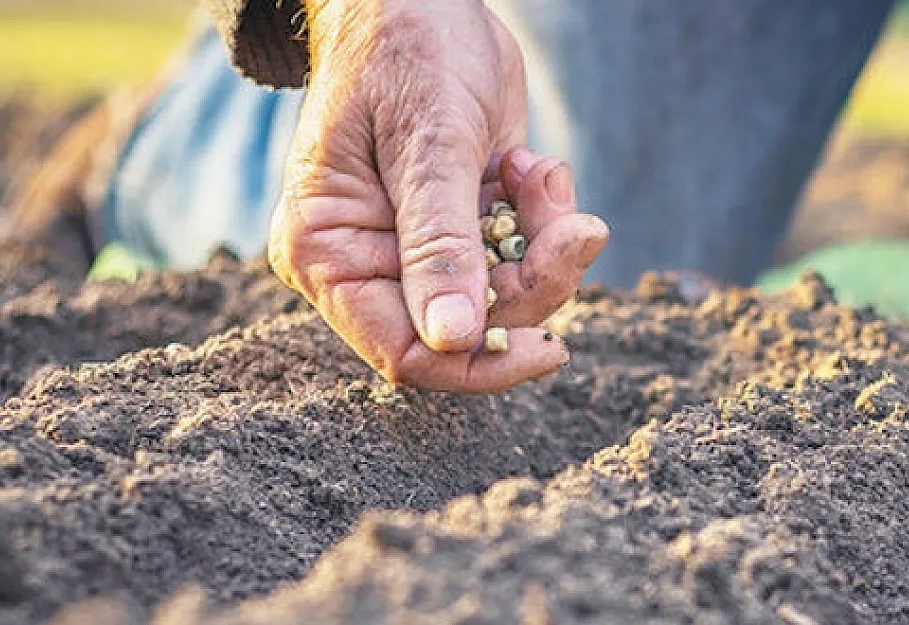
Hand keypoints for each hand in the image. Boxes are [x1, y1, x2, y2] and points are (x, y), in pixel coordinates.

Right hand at [269, 0, 607, 392]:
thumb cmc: (405, 51)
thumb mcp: (427, 143)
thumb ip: (438, 242)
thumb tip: (453, 340)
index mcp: (329, 252)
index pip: (401, 350)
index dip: (475, 366)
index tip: (549, 347)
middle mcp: (367, 261)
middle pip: (465, 329)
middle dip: (532, 284)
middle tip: (578, 228)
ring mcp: (417, 246)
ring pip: (502, 295)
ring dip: (544, 244)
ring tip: (544, 174)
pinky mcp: (460, 226)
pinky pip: (517, 255)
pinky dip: (542, 219)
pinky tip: (533, 165)